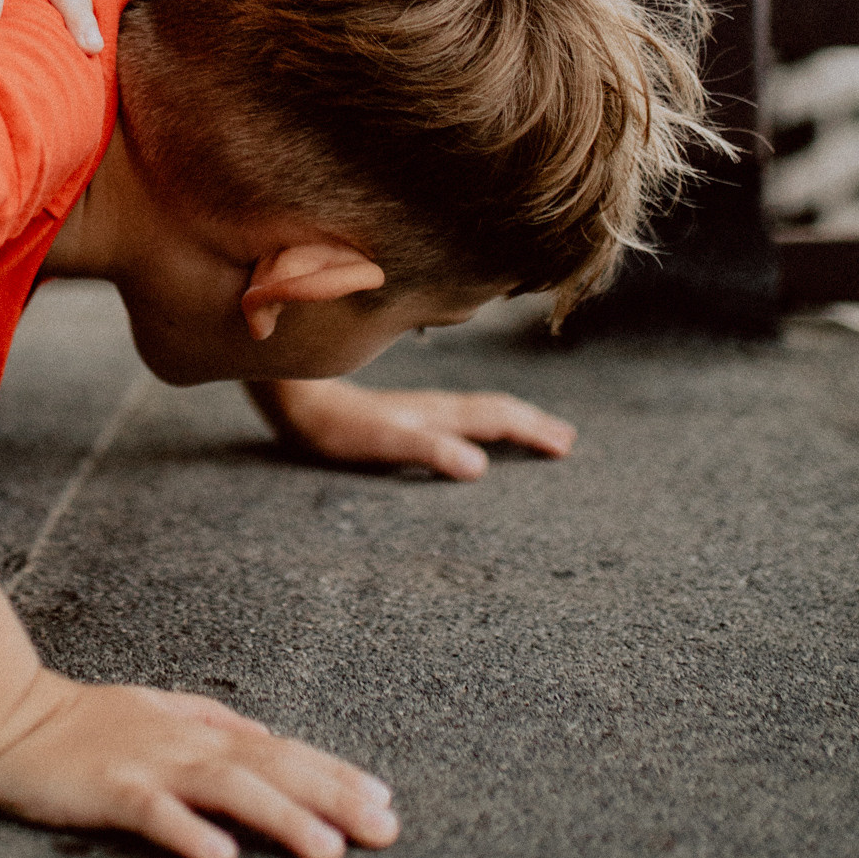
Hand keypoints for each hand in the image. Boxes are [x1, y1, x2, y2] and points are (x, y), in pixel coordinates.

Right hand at [0, 670, 398, 857]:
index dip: (335, 774)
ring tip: (328, 850)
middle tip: (385, 831)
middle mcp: (186, 744)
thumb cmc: (82, 723)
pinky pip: (155, 811)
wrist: (5, 716)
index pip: (281, 752)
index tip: (385, 801)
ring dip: (281, 816)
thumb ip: (213, 721)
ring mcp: (148, 764)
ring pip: (228, 788)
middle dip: (333, 797)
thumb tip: (266, 734)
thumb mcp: (157, 711)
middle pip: (272, 768)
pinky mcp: (109, 788)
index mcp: (199, 732)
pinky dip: (189, 831)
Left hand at [266, 377, 574, 481]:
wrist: (292, 391)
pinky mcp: (397, 412)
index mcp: (436, 413)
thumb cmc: (333, 423)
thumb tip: (479, 466)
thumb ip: (428, 449)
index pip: (496, 419)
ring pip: (475, 409)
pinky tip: (468, 430)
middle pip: (493, 410)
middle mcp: (431, 406)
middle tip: (566, 440)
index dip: (532, 431)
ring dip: (509, 419)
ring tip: (533, 429)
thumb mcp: (381, 443)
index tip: (566, 446)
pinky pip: (453, 414)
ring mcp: (415, 407)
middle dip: (531, 424)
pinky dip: (477, 421)